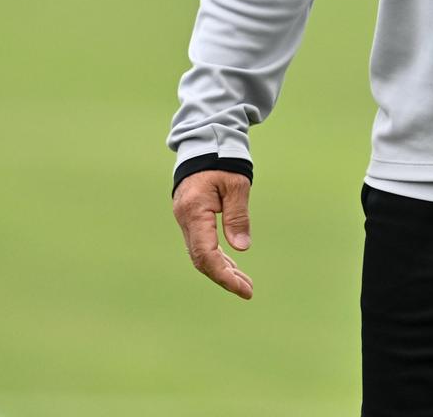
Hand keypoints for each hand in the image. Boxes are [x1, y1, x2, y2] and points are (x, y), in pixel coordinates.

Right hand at [172, 170, 254, 298]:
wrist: (204, 141)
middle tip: (248, 290)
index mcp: (195, 210)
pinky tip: (231, 264)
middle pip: (201, 259)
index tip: (244, 288)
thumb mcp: (237, 185)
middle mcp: (185, 218)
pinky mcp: (190, 216)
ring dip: (221, 268)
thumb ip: (238, 217)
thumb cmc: (223, 160)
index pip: (205, 254)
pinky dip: (216, 256)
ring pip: (200, 253)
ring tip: (244, 282)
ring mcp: (185, 218)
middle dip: (224, 277)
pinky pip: (201, 243)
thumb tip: (240, 249)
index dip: (224, 275)